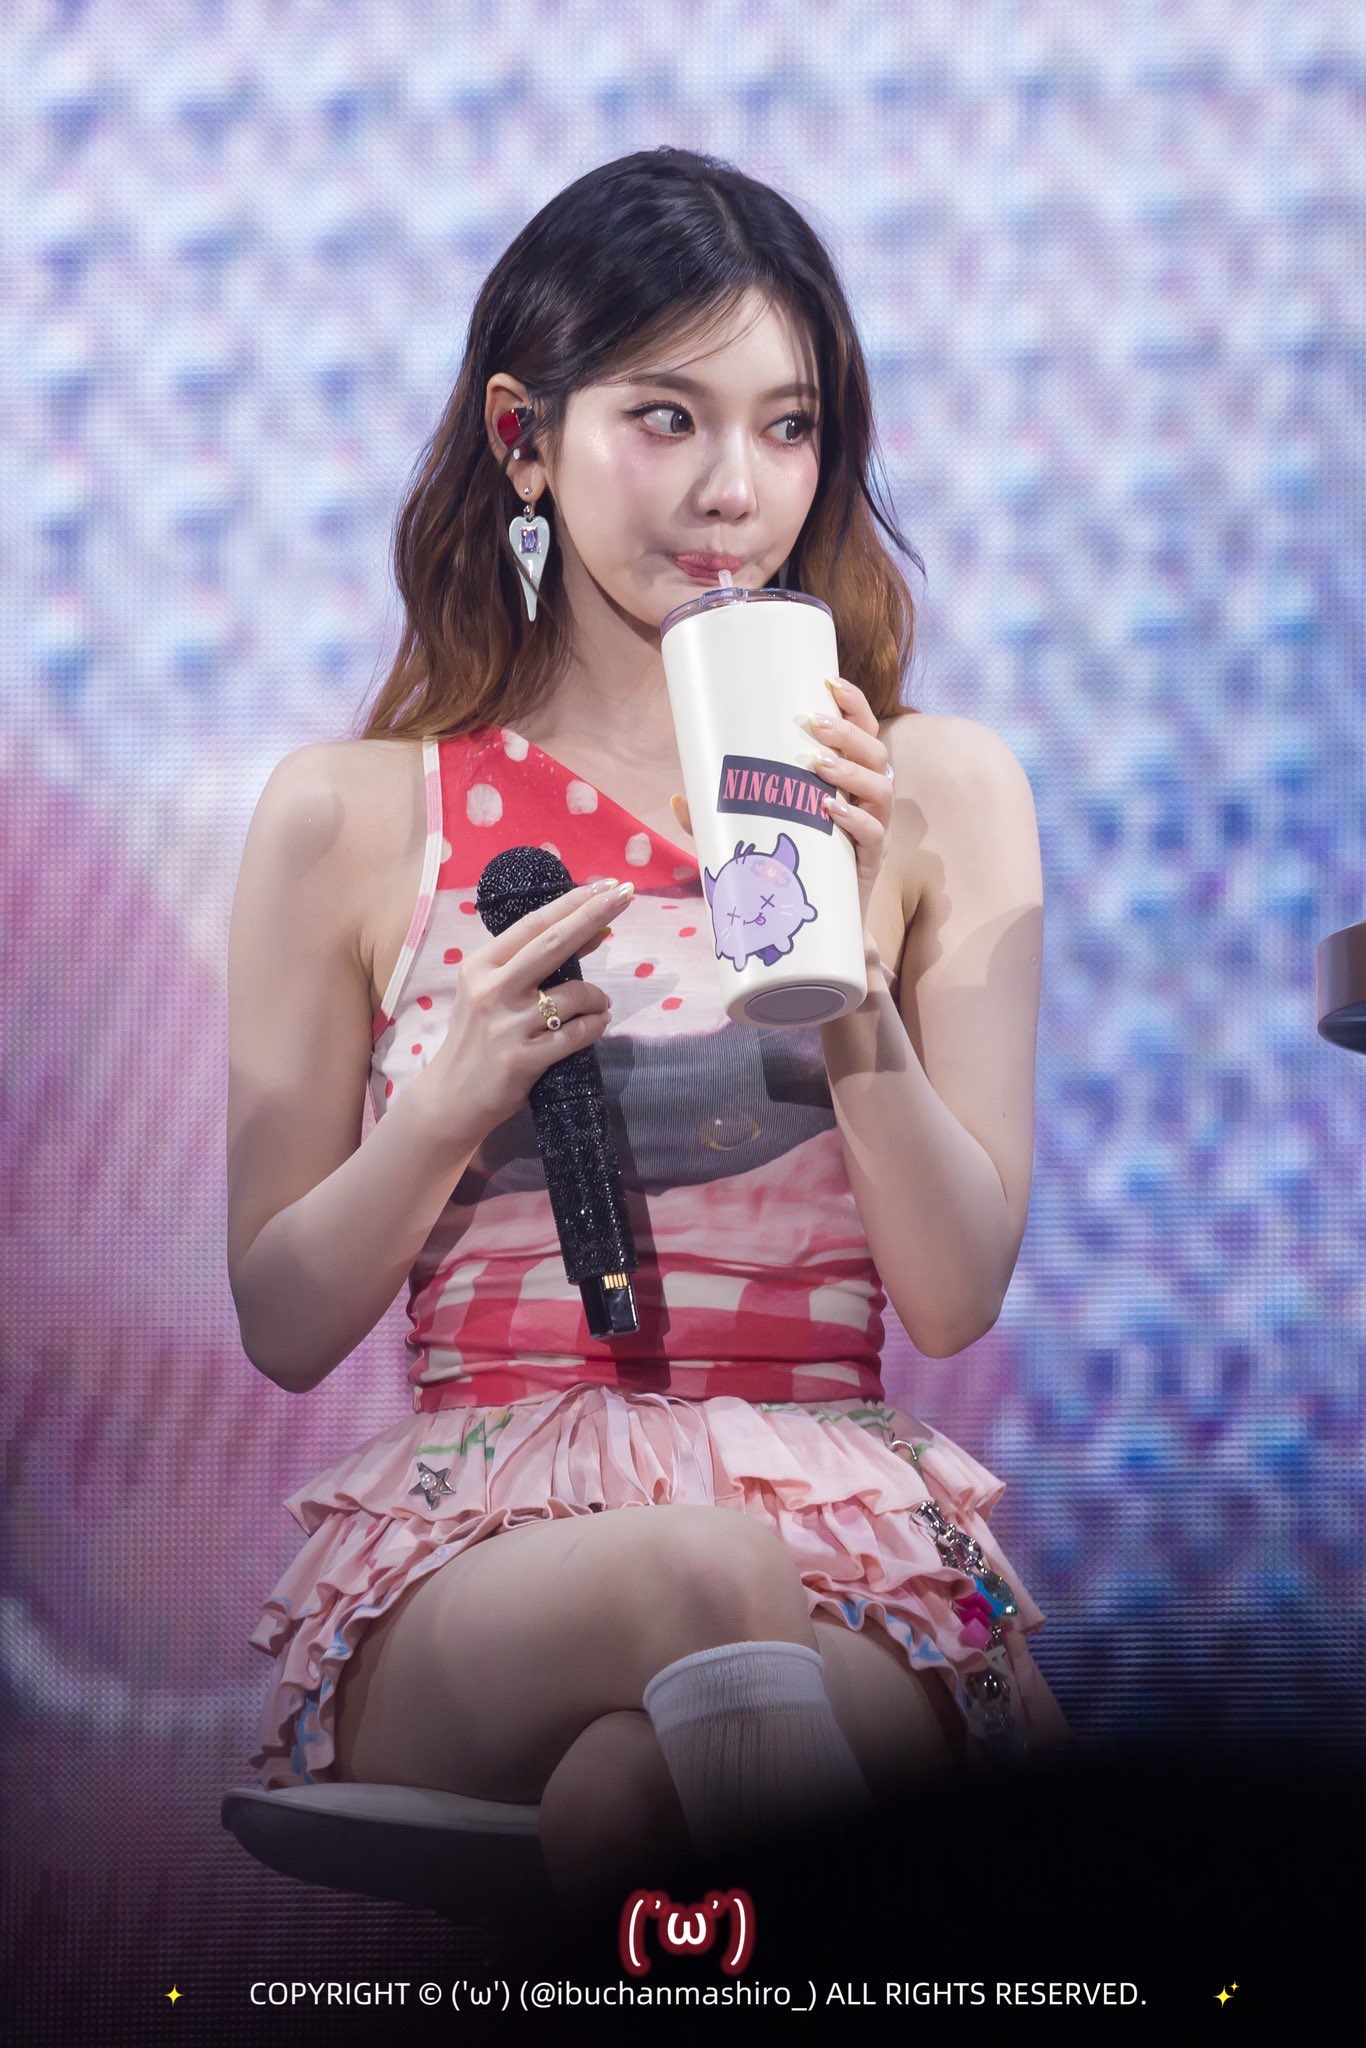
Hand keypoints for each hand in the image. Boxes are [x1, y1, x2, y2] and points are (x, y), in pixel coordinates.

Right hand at [412, 880, 624, 1144]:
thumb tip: (593, 929)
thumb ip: (532, 963)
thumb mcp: (492, 992)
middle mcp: (491, 990)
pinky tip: (597, 1024)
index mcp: (481, 966)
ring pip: (572, 995)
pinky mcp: (522, 1059)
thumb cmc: (478, 1037)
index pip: (533, 924)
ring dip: (597, 996)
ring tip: (599, 1004)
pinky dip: (594, 1026)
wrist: (451, 1096)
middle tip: (626, 896)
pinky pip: (575, 1034)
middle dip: (593, 915)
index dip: (572, 902)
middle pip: (552, 944)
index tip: (606, 885)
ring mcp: (506, 1026)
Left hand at [671, 676, 894, 941]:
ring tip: (816, 765)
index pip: (864, 730)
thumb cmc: (790, 865)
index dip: (854, 703)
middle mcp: (868, 798)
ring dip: (850, 770)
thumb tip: (679, 797)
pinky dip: (856, 819)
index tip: (830, 681)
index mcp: (850, 777)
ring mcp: (875, 829)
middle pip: (876, 752)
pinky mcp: (871, 862)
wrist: (817, 924)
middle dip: (847, 732)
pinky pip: (875, 834)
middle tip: (811, 724)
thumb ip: (719, 816)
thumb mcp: (753, 832)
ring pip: (880, 787)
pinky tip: (832, 809)